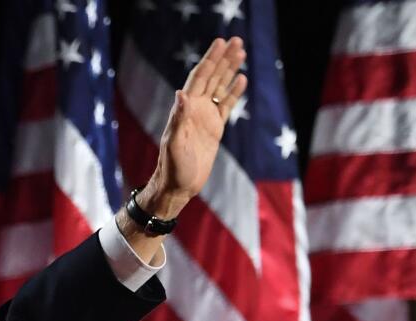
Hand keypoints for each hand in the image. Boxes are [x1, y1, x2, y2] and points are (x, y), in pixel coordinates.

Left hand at [140, 37, 248, 218]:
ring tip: (241, 52)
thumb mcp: (175, 143)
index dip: (210, 60)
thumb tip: (181, 93)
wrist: (178, 186)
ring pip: (219, 88)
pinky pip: (225, 106)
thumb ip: (179, 119)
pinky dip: (233, 92)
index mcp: (184, 109)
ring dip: (230, 70)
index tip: (221, 42)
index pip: (199, 78)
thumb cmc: (173, 167)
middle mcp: (194, 110)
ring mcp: (205, 118)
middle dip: (223, 59)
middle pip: (211, 77)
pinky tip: (241, 79)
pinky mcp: (214, 129)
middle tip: (236, 40)